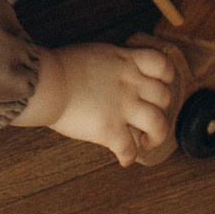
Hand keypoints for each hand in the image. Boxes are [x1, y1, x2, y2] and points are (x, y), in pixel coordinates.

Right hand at [14, 44, 174, 165]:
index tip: (162, 86)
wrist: (47, 82)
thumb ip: (113, 64)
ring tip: (147, 142)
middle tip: (152, 118)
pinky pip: (129, 149)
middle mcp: (130, 84)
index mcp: (127, 61)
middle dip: (162, 109)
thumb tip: (114, 73)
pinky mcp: (110, 129)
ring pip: (157, 124)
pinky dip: (128, 157)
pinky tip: (124, 160)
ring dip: (156, 137)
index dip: (167, 77)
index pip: (162, 65)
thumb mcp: (96, 53)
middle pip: (164, 97)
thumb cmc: (62, 65)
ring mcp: (123, 107)